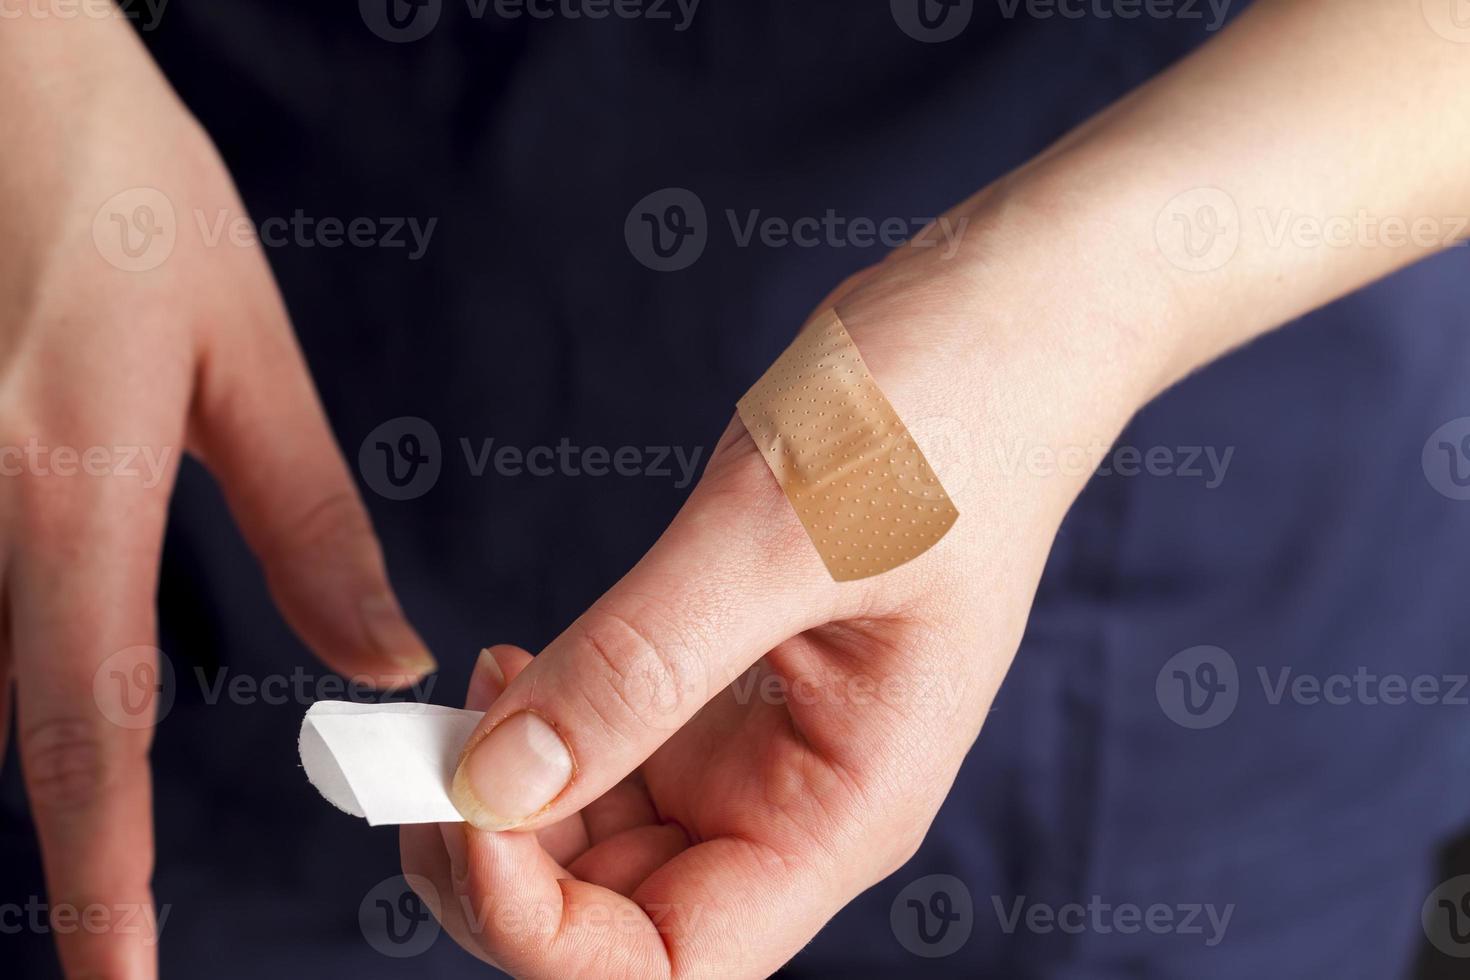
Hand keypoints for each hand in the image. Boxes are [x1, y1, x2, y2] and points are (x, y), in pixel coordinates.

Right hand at [0, 16, 432, 977]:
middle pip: (8, 723)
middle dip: (64, 832)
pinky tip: (49, 645)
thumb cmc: (117, 187)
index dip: (102, 874)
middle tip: (113, 923)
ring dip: (36, 736)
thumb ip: (309, 518)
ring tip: (105, 809)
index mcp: (70, 489)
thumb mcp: (239, 352)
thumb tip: (380, 654)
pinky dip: (7, 648)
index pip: (87, 729)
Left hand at [400, 204, 1155, 976]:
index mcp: (842, 813)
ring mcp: (755, 748)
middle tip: (428, 747)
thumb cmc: (942, 420)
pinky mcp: (722, 681)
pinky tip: (512, 666)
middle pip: (613, 922)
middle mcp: (795, 805)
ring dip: (505, 796)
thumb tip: (494, 785)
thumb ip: (641, 666)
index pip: (670, 966)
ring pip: (594, 844)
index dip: (542, 932)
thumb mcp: (781, 535)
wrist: (1000, 328)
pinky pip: (606, 751)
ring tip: (471, 691)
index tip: (464, 804)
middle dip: (498, 865)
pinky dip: (537, 731)